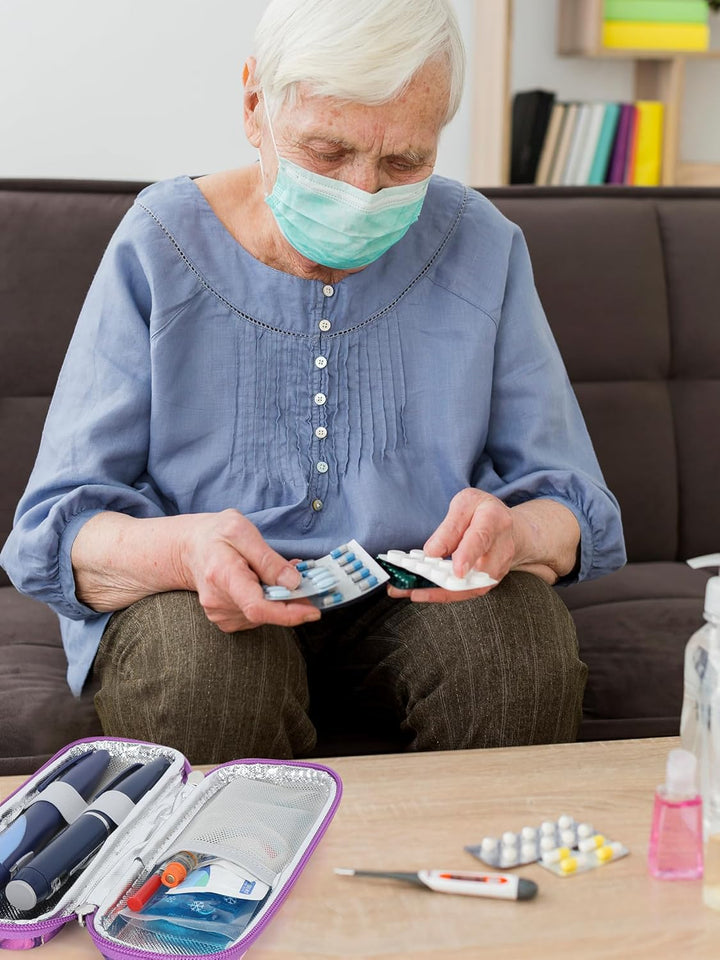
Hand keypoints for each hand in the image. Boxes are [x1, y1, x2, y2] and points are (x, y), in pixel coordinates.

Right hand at [179, 509, 320, 630]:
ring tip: (277, 574)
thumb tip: (293, 583)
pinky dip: (269, 602)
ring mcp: (220, 614)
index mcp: (223, 575)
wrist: (188, 549)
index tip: (313, 611)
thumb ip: (268, 558)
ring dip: (280, 599)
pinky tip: (264, 584)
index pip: (257, 607)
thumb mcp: (242, 531)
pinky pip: (257, 616)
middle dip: (292, 600)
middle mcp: (218, 601)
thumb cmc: (215, 535)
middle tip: (306, 580)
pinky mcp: (226, 620)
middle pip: (266, 612)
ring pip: (264, 615)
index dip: (289, 613)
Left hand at [387, 488, 514, 603]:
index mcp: (494, 520)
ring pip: (472, 587)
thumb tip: (432, 552)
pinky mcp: (489, 582)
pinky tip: (422, 593)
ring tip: (414, 592)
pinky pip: (467, 592)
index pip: (481, 538)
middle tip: (418, 587)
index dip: (469, 555)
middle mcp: (502, 548)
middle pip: (479, 571)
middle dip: (448, 582)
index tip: (457, 570)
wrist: (506, 527)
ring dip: (441, 592)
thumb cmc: (481, 512)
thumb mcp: (464, 504)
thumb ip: (449, 527)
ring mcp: (499, 568)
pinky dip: (444, 594)